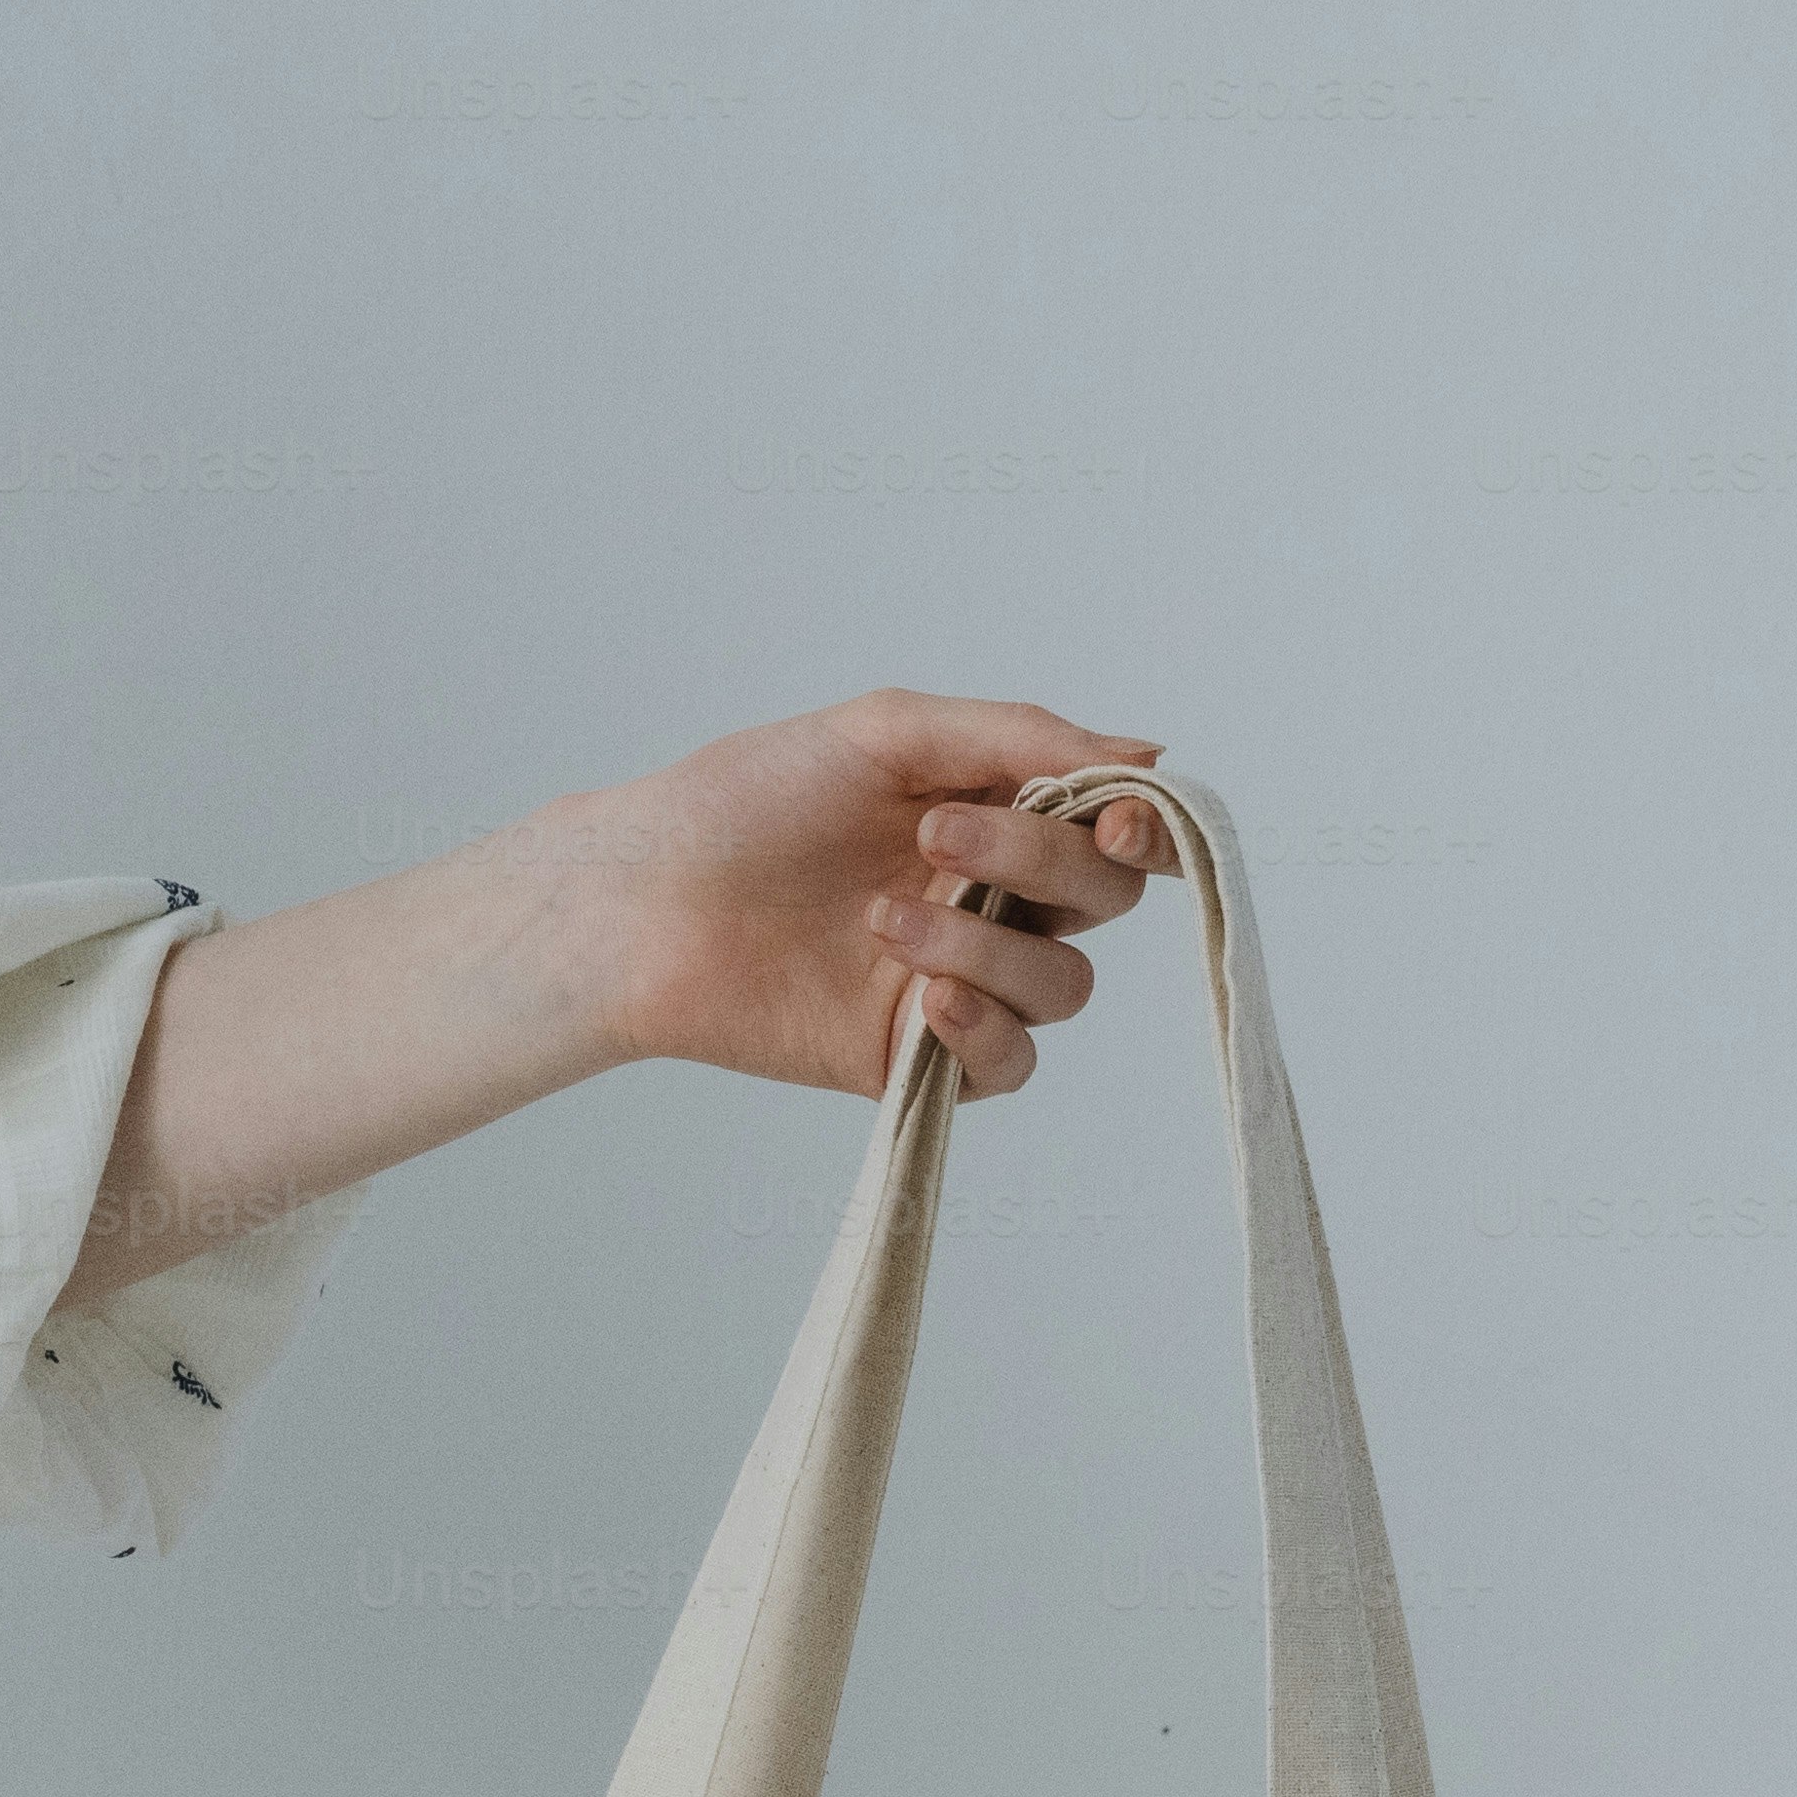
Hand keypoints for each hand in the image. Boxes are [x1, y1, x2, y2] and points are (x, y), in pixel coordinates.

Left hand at [556, 689, 1173, 1103]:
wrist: (647, 898)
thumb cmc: (746, 802)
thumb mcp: (887, 732)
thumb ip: (1019, 736)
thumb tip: (1149, 753)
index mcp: (994, 812)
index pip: (1113, 832)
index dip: (1140, 830)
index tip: (1113, 820)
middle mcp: (991, 898)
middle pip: (1101, 901)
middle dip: (1039, 865)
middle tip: (936, 835)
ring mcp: (958, 980)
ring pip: (1064, 986)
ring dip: (989, 947)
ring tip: (881, 918)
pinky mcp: (916, 1058)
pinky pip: (1011, 1063)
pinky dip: (985, 1030)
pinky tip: (925, 999)